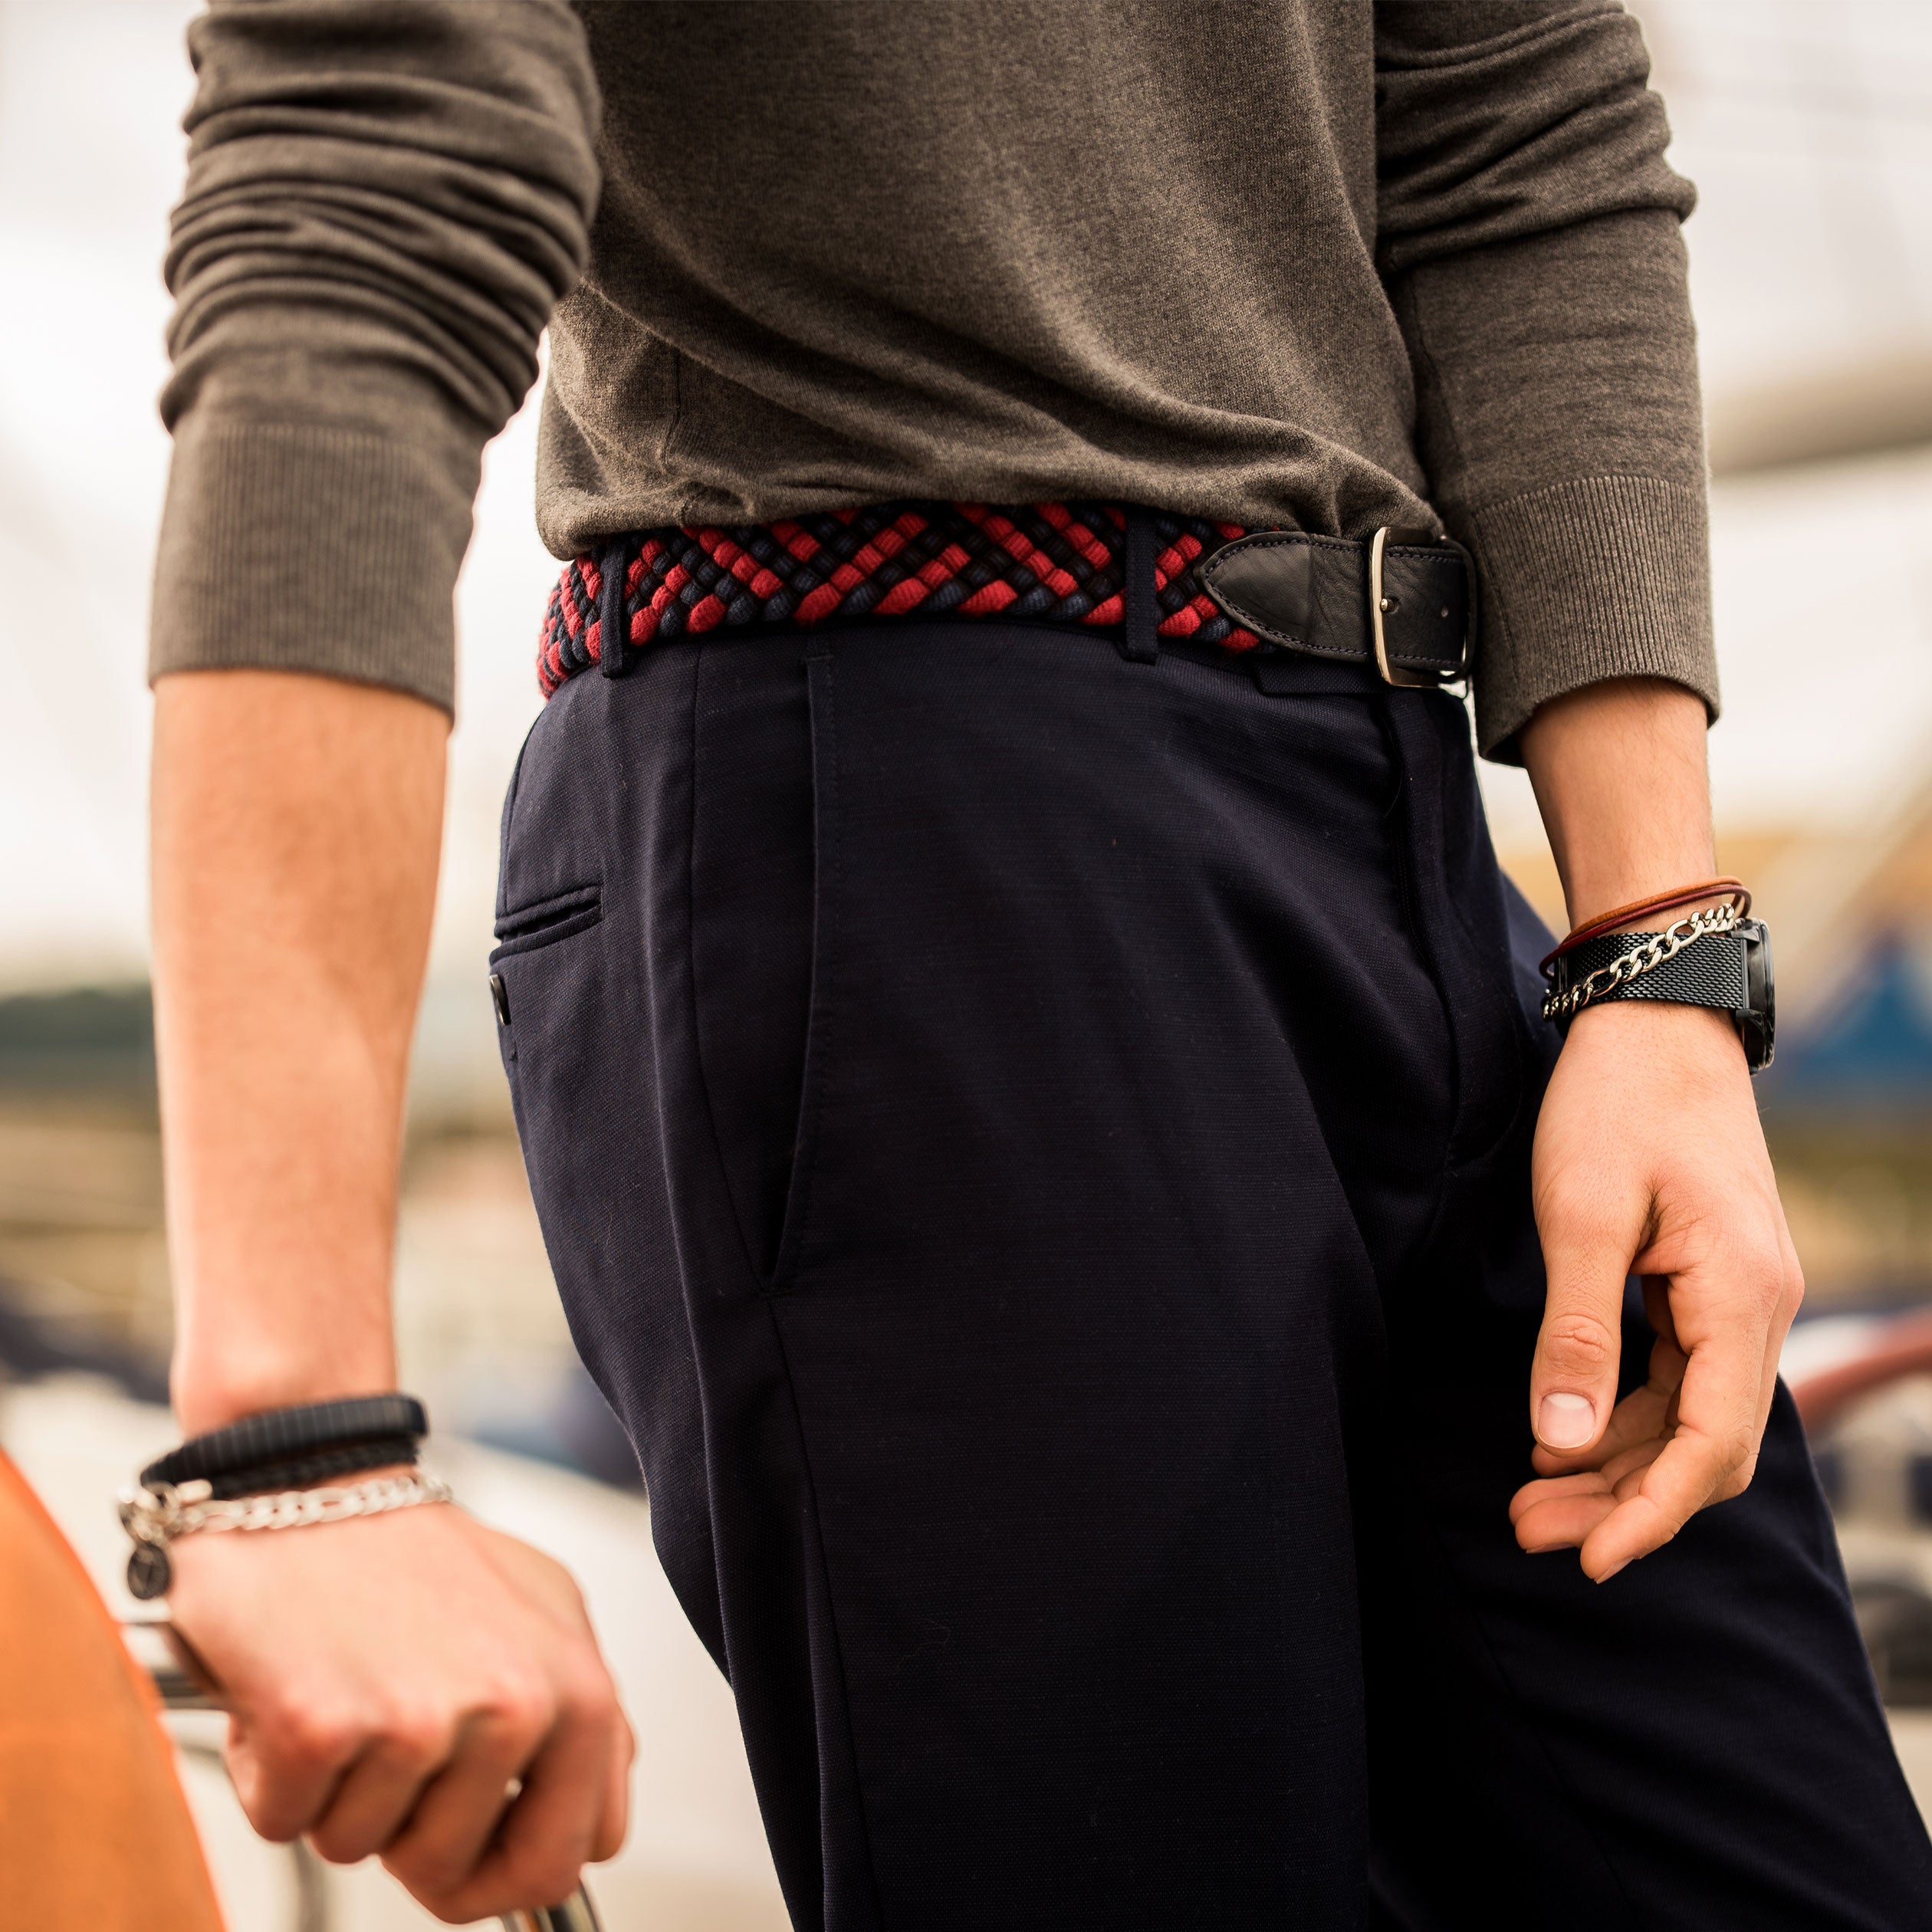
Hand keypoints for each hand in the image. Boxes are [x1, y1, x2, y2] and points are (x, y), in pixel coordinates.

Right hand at [166, 1498, 632, 1921]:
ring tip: (345, 1691)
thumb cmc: (418, 1556)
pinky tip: (289, 1691)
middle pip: (452, 1872)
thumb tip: (597, 1830)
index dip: (502, 1870)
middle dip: (407, 1837)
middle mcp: (511, 1707)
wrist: (307, 1486)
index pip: (565, 1860)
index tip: (465, 1845)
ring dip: (337, 1792)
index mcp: (576, 1689)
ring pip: (359, 1846)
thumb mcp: (546, 1618)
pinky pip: (285, 1822)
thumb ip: (587, 1722)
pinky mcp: (320, 1726)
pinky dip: (272, 1775)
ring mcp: (416, 1719)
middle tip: (386, 1746)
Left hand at [1508, 999, 1803, 1580]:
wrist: (1654, 1024)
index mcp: (1740, 1294)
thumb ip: (1574, 1331)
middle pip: (1703, 1442)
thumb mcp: (1581, 1217)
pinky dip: (1620, 1414)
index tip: (1592, 1561)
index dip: (1653, 1510)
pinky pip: (1673, 1376)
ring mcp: (1736, 1296)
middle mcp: (1756, 1307)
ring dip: (1613, 1463)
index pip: (1712, 1441)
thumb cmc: (1616, 1105)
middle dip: (1622, 1499)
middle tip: (1530, 1532)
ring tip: (1529, 1501)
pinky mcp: (1704, 1284)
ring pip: (1685, 1415)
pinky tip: (1560, 1437)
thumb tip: (1559, 1439)